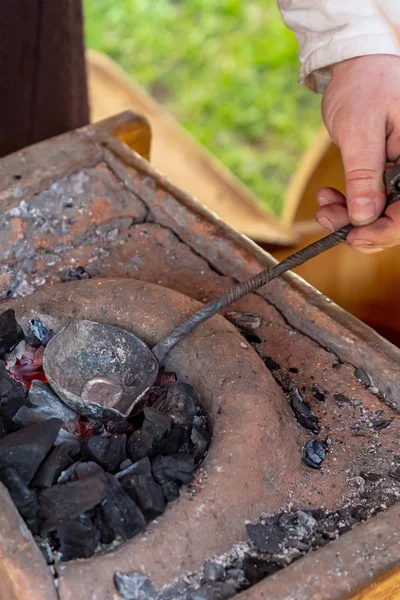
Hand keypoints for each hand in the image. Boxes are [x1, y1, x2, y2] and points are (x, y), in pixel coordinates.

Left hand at [316, 55, 399, 252]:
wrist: (357, 66)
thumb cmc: (363, 87)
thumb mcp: (359, 131)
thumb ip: (364, 175)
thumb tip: (364, 217)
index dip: (384, 231)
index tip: (352, 237)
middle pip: (398, 218)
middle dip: (362, 226)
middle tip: (327, 218)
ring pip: (384, 214)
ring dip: (351, 218)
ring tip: (324, 205)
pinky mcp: (392, 175)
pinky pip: (376, 202)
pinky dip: (351, 206)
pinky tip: (330, 199)